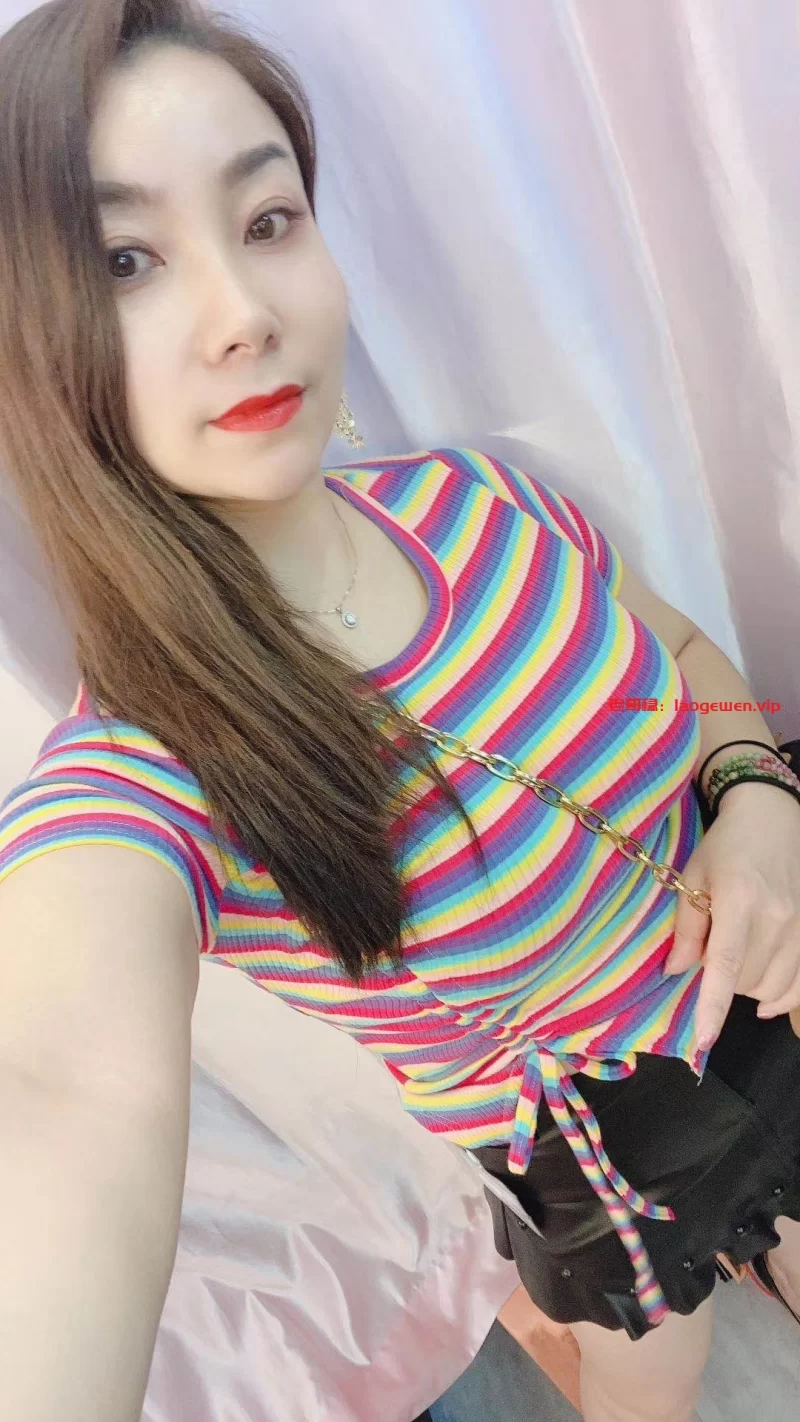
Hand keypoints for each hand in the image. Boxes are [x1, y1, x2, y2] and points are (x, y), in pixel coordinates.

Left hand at [663, 782, 799, 1049]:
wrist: (775, 817)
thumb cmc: (726, 846)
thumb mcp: (693, 876)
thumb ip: (687, 926)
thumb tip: (677, 972)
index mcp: (739, 899)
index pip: (727, 964)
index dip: (714, 1006)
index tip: (703, 1039)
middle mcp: (778, 916)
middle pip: (749, 981)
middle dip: (726, 982)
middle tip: (714, 956)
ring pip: (775, 987)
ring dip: (752, 989)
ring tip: (739, 964)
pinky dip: (784, 998)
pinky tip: (768, 997)